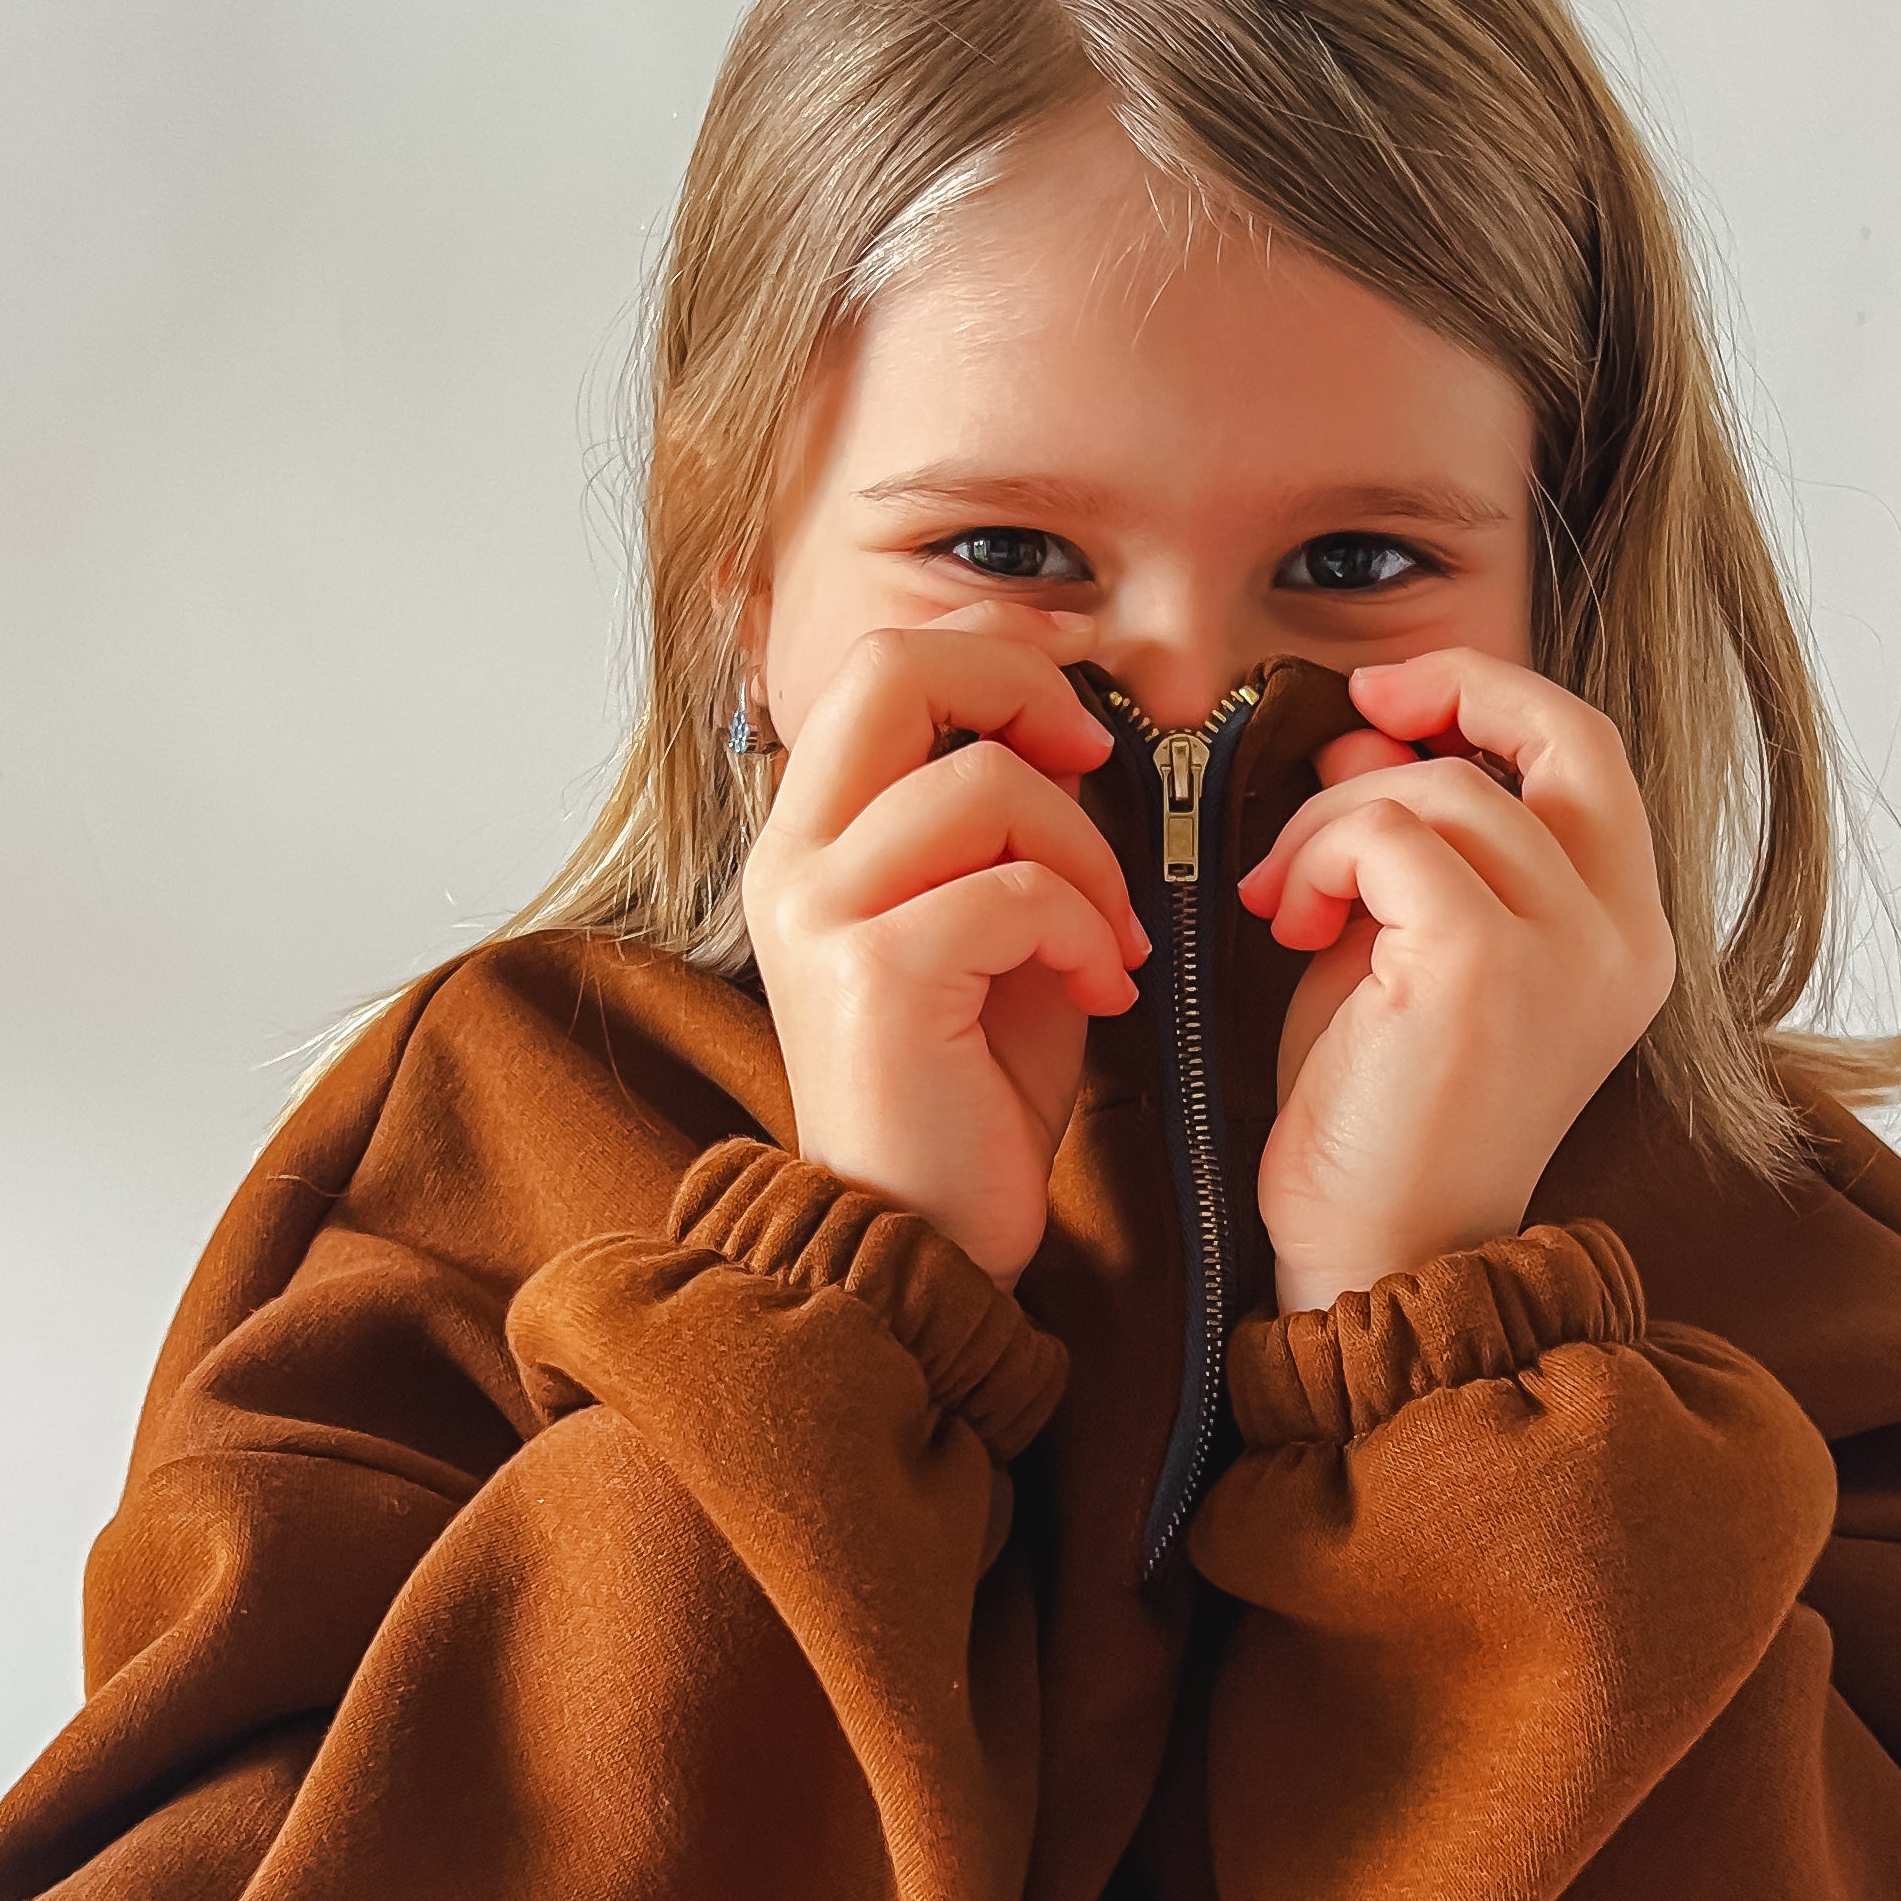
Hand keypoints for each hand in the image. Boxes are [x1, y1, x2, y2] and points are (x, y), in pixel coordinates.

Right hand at [738, 605, 1150, 1284]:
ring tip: (1110, 938)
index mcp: (810, 839)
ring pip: (981, 783)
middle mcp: (791, 861)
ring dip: (1085, 853)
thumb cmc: (963, 1094)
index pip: (880, 667)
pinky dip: (1087, 929)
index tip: (1075, 731)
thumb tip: (1067, 732)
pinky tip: (1102, 989)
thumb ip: (1001, 830)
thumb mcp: (985, 930)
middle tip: (1093, 759)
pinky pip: (1014, 890)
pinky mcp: (873, 977)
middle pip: (894, 666)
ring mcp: (820, 917)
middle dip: (1023, 686)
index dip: (993, 660)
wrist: (923, 1240)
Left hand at [1234, 649, 1675, 1312]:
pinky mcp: (1487, 963)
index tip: (1396, 702)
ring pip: (1447, 786)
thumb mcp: (1407, 952)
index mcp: (1624, 937)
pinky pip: (1390, 832)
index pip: (1591, 755)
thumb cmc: (1381, 1124)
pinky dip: (1320, 854)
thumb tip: (1371, 734)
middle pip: (1563, 732)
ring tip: (1285, 899)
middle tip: (1352, 715)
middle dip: (1452, 687)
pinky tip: (1287, 921)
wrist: (1374, 1257)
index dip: (1494, 697)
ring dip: (1335, 818)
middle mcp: (1622, 937)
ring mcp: (1567, 948)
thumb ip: (1413, 845)